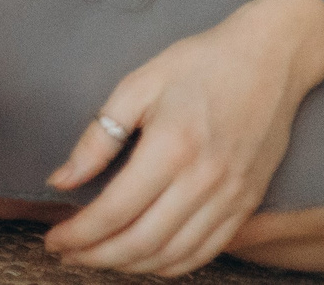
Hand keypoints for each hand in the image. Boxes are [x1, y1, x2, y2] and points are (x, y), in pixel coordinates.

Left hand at [43, 0, 323, 273]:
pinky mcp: (248, 203)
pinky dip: (172, 265)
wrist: (269, 59)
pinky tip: (144, 258)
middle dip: (96, 256)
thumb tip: (61, 180)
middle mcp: (204, 181)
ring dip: (130, 266)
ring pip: (174, 255)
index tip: (53, 241)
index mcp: (171, 148)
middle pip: (142, 242)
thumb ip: (98, 138)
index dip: (79, 234)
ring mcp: (231, 198)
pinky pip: (207, 251)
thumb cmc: (198, 65)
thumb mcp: (137, 85)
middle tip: (68, 254)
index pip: (115, 211)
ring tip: (97, 257)